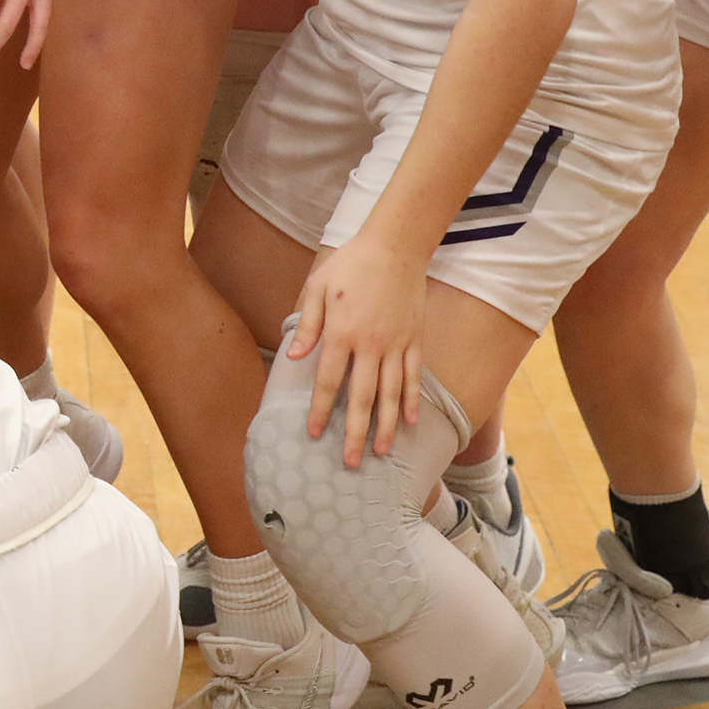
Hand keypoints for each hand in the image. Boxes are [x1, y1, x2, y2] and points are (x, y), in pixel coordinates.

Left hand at [286, 232, 429, 466]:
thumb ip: (308, 325)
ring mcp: (396, 344)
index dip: (320, 410)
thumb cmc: (349, 265)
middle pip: (362, 398)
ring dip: (385, 426)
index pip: (328, 381)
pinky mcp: (414, 340)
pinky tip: (408, 423)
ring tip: (381, 453)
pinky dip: (411, 401)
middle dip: (355, 433)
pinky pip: (413, 377)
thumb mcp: (318, 288)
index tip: (314, 434)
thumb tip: (294, 357)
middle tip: (350, 462)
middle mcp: (370, 344)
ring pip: (391, 394)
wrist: (395, 246)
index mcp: (341, 333)